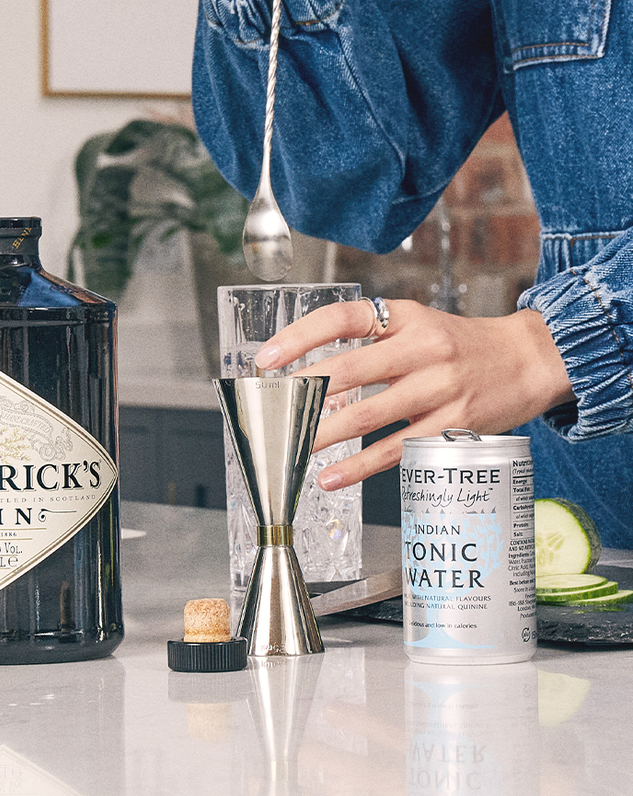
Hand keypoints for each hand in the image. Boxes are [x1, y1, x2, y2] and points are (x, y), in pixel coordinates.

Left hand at [254, 299, 574, 489]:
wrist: (529, 360)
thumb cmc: (458, 345)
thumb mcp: (415, 326)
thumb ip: (367, 344)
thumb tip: (305, 374)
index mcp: (405, 317)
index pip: (344, 318)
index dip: (301, 336)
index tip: (267, 358)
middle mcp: (422, 348)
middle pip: (349, 370)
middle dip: (303, 392)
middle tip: (270, 410)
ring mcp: (439, 389)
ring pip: (367, 415)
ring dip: (321, 434)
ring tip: (290, 447)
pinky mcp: (453, 426)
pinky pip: (396, 450)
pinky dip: (359, 467)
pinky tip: (331, 477)